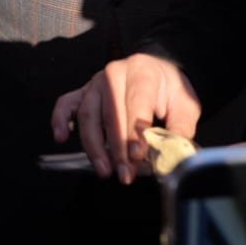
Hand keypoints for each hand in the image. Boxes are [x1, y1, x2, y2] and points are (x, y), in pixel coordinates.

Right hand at [51, 53, 200, 184]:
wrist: (156, 69)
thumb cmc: (170, 90)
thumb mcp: (185, 105)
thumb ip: (179, 129)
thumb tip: (169, 156)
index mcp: (142, 72)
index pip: (136, 104)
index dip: (135, 133)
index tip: (137, 158)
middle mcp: (114, 73)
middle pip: (110, 113)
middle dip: (116, 148)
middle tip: (125, 175)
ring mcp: (95, 82)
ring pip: (88, 114)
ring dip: (93, 145)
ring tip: (104, 170)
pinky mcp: (83, 91)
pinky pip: (66, 103)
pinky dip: (60, 120)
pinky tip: (61, 138)